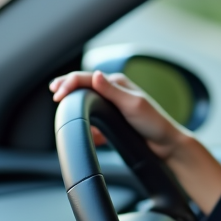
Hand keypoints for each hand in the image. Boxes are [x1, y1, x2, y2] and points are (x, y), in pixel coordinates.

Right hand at [50, 70, 185, 159]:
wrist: (166, 145)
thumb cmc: (154, 123)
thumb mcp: (133, 104)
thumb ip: (112, 90)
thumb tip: (94, 75)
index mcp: (117, 83)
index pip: (86, 77)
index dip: (69, 83)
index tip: (57, 94)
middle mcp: (113, 92)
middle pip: (83, 87)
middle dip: (67, 88)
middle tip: (54, 92)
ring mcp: (112, 106)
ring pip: (87, 103)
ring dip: (76, 107)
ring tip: (64, 112)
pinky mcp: (113, 121)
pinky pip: (94, 120)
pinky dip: (87, 125)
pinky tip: (86, 132)